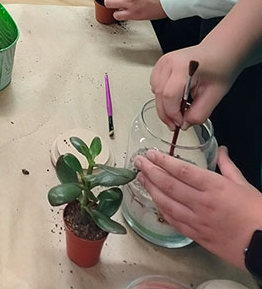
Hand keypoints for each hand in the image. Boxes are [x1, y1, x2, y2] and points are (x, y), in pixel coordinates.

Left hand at [134, 146, 259, 269]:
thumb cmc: (258, 215)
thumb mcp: (244, 184)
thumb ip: (227, 166)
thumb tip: (221, 150)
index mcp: (214, 187)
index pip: (182, 171)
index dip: (163, 161)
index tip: (150, 153)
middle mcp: (202, 203)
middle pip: (169, 185)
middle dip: (150, 171)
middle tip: (138, 161)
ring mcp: (198, 221)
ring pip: (167, 203)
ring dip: (151, 189)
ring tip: (141, 178)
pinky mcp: (198, 236)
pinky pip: (174, 221)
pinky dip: (162, 210)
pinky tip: (155, 202)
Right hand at [150, 44, 233, 128]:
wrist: (219, 51)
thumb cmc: (220, 66)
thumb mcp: (215, 95)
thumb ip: (199, 113)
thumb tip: (185, 124)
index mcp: (183, 67)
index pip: (170, 95)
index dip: (173, 114)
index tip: (180, 123)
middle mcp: (169, 61)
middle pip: (159, 94)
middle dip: (166, 113)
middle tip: (176, 125)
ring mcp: (163, 61)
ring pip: (154, 89)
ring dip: (163, 104)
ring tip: (177, 112)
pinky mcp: (161, 63)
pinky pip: (155, 84)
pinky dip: (161, 95)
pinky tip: (174, 99)